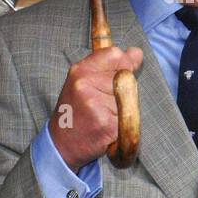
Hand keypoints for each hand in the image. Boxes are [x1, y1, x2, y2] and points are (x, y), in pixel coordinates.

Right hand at [49, 45, 144, 171]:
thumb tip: (137, 52)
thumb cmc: (76, 112)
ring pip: (129, 100)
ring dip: (123, 111)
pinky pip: (129, 120)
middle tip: (105, 106)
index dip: (124, 65)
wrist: (61, 145)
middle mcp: (85, 84)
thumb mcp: (85, 82)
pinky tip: (106, 130)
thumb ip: (110, 66)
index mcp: (80, 71)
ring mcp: (95, 104)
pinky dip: (122, 127)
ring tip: (105, 117)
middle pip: (126, 78)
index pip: (115, 54)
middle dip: (123, 92)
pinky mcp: (106, 124)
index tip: (119, 78)